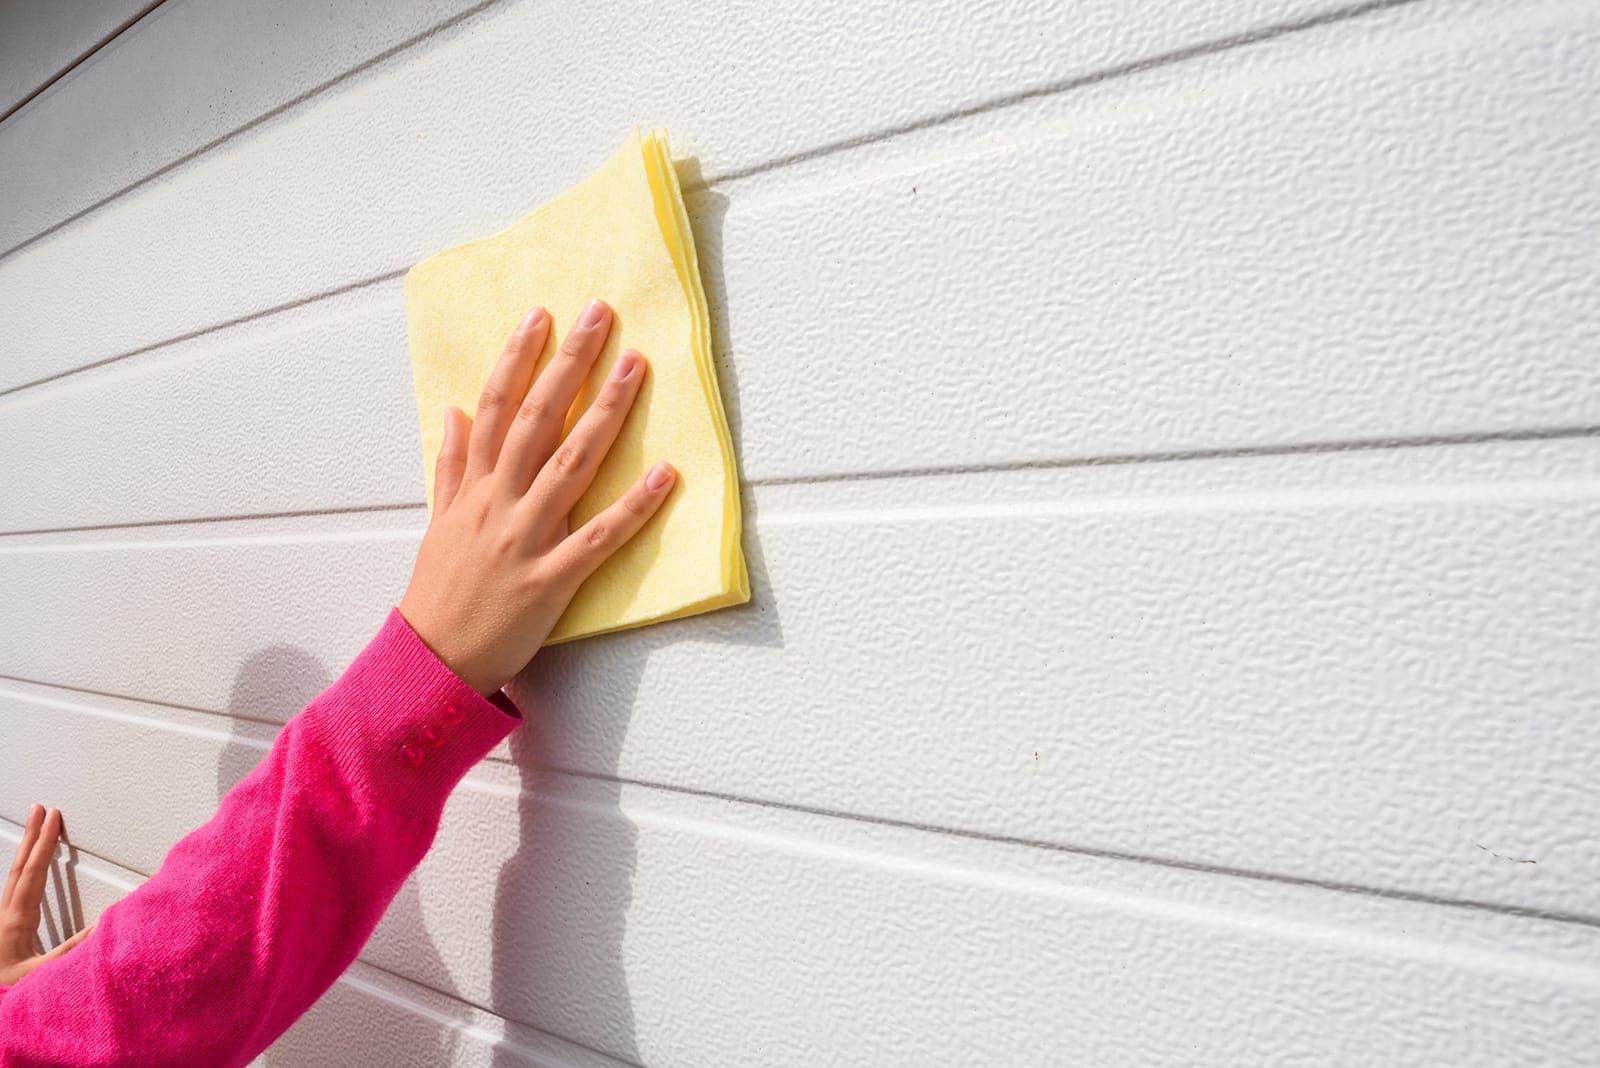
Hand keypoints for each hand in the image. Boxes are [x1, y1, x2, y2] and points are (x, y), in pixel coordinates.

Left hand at [1, 805, 94, 986]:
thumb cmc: (6, 990)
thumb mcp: (40, 975)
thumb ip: (71, 950)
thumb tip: (101, 924)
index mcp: (15, 922)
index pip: (33, 874)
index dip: (44, 844)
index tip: (53, 819)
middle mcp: (5, 916)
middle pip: (19, 868)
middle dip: (32, 837)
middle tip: (39, 809)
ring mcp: (1, 921)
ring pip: (13, 877)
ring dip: (26, 850)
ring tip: (35, 829)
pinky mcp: (2, 929)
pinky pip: (13, 889)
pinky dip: (22, 869)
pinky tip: (26, 869)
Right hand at [399, 299, 675, 695]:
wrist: (431, 660)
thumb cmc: (440, 593)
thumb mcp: (438, 521)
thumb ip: (449, 465)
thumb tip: (454, 412)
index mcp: (473, 487)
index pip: (496, 406)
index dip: (517, 357)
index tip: (541, 316)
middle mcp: (498, 502)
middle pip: (536, 418)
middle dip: (569, 363)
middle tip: (600, 314)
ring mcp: (524, 538)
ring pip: (570, 464)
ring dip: (605, 413)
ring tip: (634, 367)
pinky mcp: (550, 580)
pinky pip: (598, 538)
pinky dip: (633, 506)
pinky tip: (666, 474)